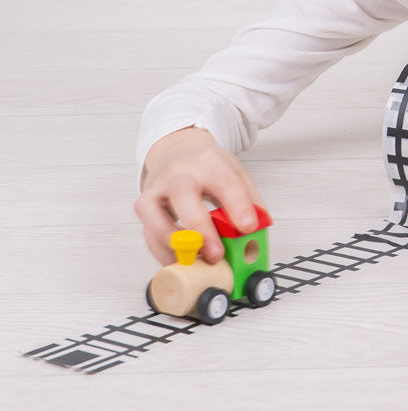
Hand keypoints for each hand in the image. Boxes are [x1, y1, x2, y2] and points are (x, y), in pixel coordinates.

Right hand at [134, 127, 262, 264]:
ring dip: (174, 241)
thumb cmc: (208, 167)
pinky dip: (163, 250)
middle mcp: (181, 172)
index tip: (249, 227)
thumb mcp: (235, 173)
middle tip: (216, 254)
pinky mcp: (144, 205)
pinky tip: (180, 259)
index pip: (226, 182)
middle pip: (184, 195)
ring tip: (195, 259)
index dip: (238, 206)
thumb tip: (260, 229)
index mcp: (210, 162)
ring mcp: (158, 187)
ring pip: (155, 214)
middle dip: (200, 228)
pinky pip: (148, 232)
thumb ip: (250, 200)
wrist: (177, 151)